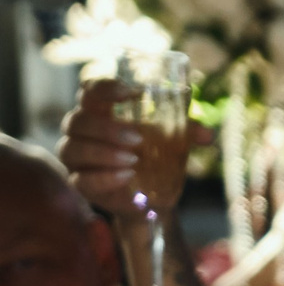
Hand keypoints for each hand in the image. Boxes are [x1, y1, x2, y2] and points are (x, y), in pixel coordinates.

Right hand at [58, 79, 207, 217]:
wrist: (152, 198)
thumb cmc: (155, 158)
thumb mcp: (173, 141)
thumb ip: (187, 132)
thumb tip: (208, 134)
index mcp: (100, 111)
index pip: (90, 90)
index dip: (104, 87)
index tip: (131, 92)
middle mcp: (81, 131)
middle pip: (79, 120)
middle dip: (107, 128)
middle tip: (138, 139)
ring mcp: (77, 158)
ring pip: (74, 148)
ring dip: (104, 153)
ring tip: (133, 160)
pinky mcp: (81, 183)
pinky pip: (83, 179)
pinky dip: (104, 177)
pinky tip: (126, 176)